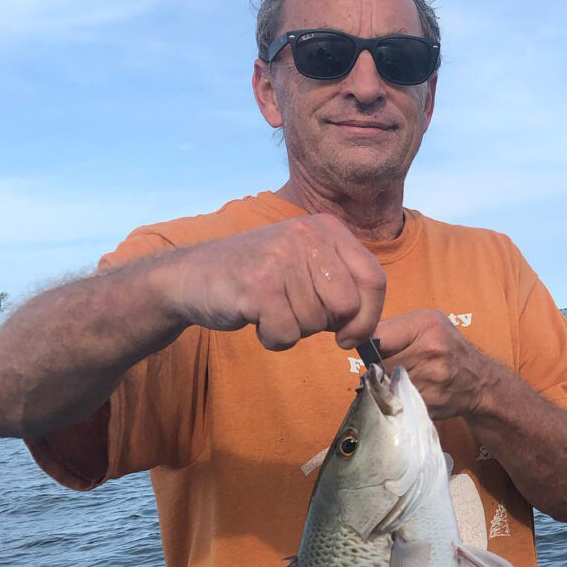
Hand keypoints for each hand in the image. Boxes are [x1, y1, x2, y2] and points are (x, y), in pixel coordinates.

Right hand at [163, 213, 385, 349]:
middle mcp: (306, 235)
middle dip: (326, 325)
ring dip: (293, 329)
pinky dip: (273, 338)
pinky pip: (287, 334)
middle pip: (347, 306)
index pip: (373, 279)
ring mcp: (281, 257)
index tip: (349, 334)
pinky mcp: (258, 285)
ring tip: (269, 308)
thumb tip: (368, 329)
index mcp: (326, 227)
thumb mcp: (307, 265)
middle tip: (296, 314)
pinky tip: (257, 318)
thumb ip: (342, 285)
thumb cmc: (259, 278)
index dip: (368, 317)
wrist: (192, 276)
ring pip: (315, 322)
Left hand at [375, 310, 497, 419]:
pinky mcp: (428, 403)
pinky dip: (396, 400)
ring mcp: (430, 381)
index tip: (372, 352)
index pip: (377, 337)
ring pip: (386, 385)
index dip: (370, 347)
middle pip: (380, 364)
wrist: (479, 382)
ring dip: (384, 386)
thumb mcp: (428, 324)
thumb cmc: (448, 348)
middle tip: (386, 369)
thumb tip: (360, 338)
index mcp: (427, 326)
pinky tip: (405, 394)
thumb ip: (396, 328)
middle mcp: (430, 352)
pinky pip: (398, 402)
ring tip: (396, 381)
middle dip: (377, 368)